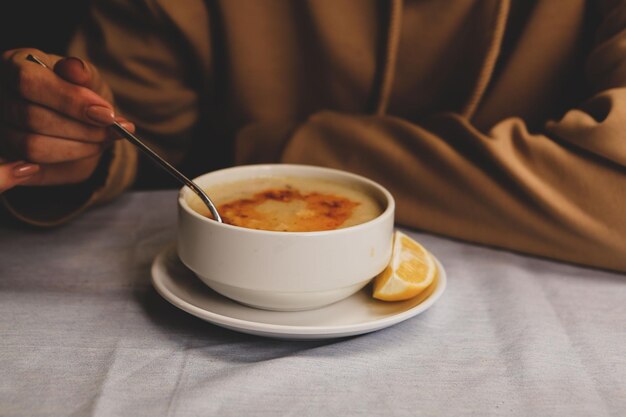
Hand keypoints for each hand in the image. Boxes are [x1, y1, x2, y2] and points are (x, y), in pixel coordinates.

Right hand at [0, 48, 133, 192]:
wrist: (83, 124)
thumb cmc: (82, 95)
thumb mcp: (89, 80)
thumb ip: (83, 74)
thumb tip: (75, 68)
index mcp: (15, 65)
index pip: (29, 82)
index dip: (71, 101)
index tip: (107, 114)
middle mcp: (0, 96)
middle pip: (32, 118)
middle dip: (82, 129)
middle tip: (112, 131)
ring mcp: (2, 128)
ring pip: (33, 146)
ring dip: (78, 148)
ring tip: (100, 141)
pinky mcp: (9, 157)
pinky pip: (33, 168)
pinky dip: (65, 161)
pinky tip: (83, 151)